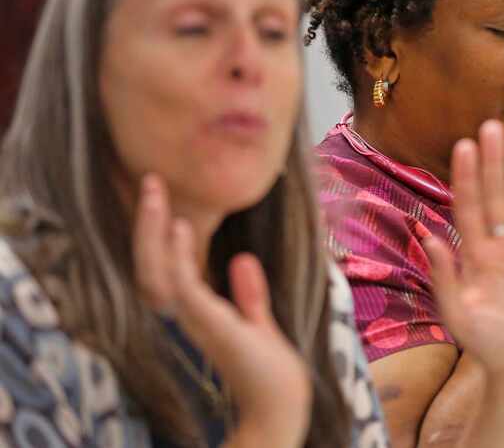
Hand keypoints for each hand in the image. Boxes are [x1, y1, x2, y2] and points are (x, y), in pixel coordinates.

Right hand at [133, 174, 311, 446]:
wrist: (280, 401)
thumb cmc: (268, 368)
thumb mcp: (256, 320)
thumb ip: (248, 294)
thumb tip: (242, 259)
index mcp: (195, 311)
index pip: (163, 265)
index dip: (156, 232)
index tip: (162, 195)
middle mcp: (186, 314)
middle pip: (149, 263)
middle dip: (145, 223)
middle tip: (150, 180)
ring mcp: (194, 319)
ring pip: (156, 270)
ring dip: (153, 230)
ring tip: (156, 193)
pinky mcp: (208, 324)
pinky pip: (182, 285)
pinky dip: (176, 256)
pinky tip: (178, 226)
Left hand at [425, 120, 503, 385]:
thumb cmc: (487, 346)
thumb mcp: (457, 312)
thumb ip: (443, 275)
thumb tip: (427, 236)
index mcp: (474, 256)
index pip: (468, 207)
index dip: (466, 177)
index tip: (462, 146)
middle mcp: (499, 247)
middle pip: (496, 195)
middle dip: (492, 162)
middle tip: (490, 126)